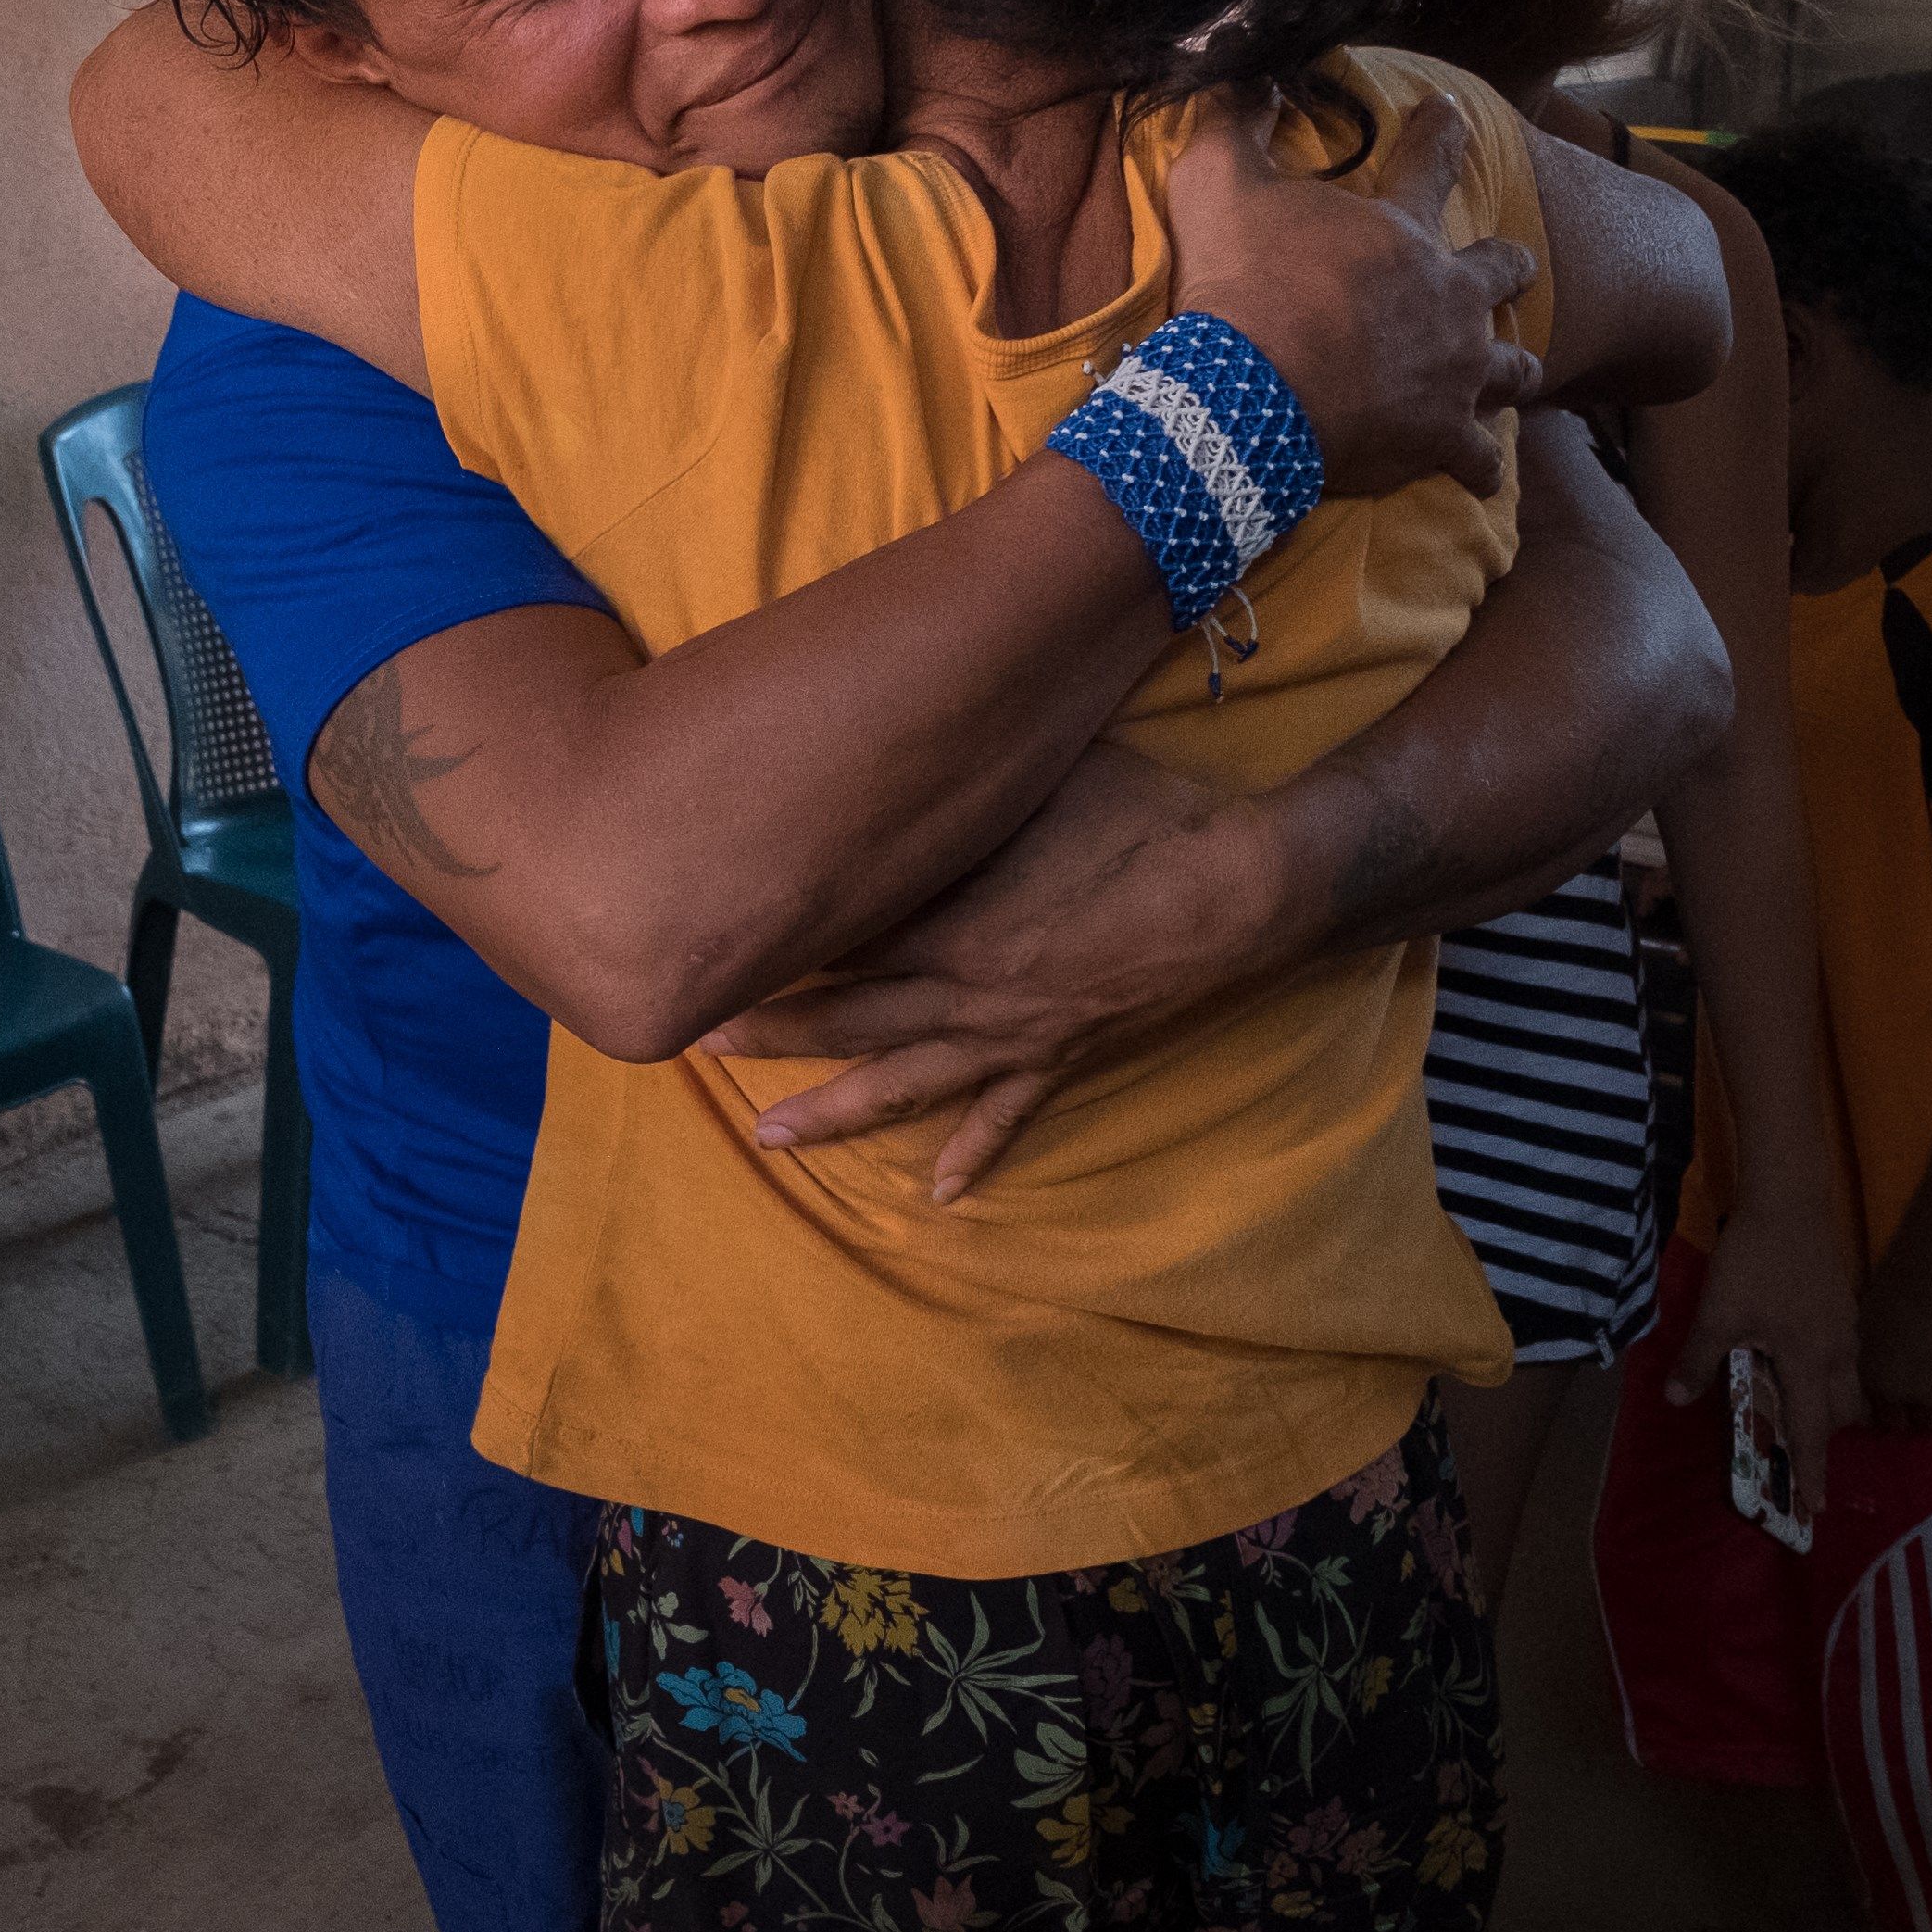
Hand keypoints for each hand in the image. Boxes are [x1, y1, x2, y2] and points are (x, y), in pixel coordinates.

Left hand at [700, 747, 1284, 1200]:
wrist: (1240, 883)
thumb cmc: (1140, 810)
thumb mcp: (1036, 775)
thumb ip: (963, 775)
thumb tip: (893, 739)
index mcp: (953, 919)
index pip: (839, 939)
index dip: (770, 946)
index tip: (702, 946)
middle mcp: (968, 989)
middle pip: (848, 1019)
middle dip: (769, 1035)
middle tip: (692, 1044)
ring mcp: (1015, 1032)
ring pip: (904, 1082)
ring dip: (832, 1112)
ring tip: (766, 1139)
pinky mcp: (1062, 1053)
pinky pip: (1007, 1114)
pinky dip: (971, 1153)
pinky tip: (937, 1192)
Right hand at [1164, 92, 1540, 502]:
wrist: (1248, 396)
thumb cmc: (1241, 286)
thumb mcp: (1218, 183)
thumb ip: (1235, 123)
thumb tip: (1249, 74)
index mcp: (1403, 231)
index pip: (1432, 159)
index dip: (1440, 130)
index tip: (1449, 114)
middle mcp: (1450, 299)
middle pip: (1506, 270)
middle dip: (1507, 266)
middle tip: (1506, 267)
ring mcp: (1457, 374)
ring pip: (1514, 368)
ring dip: (1508, 367)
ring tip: (1504, 372)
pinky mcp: (1444, 441)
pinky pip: (1480, 461)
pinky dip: (1477, 464)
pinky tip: (1477, 469)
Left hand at [1660, 1188, 1868, 1487]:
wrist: (1789, 1201)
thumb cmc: (1753, 1261)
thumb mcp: (1717, 1313)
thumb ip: (1699, 1360)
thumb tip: (1675, 1401)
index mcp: (1809, 1361)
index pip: (1811, 1431)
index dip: (1811, 1470)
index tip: (1817, 1507)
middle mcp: (1838, 1351)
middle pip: (1840, 1412)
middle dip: (1821, 1438)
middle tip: (1796, 1450)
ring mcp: (1846, 1326)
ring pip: (1847, 1382)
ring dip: (1828, 1404)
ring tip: (1798, 1408)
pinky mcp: (1844, 1305)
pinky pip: (1844, 1355)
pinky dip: (1827, 1372)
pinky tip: (1801, 1359)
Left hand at [1857, 1254, 1931, 1438]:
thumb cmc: (1891, 1295)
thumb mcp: (1863, 1329)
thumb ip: (1866, 1359)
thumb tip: (1866, 1372)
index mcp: (1872, 1381)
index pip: (1875, 1416)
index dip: (1883, 1412)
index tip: (1890, 1407)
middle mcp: (1900, 1397)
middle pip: (1903, 1425)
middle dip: (1907, 1416)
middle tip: (1915, 1402)